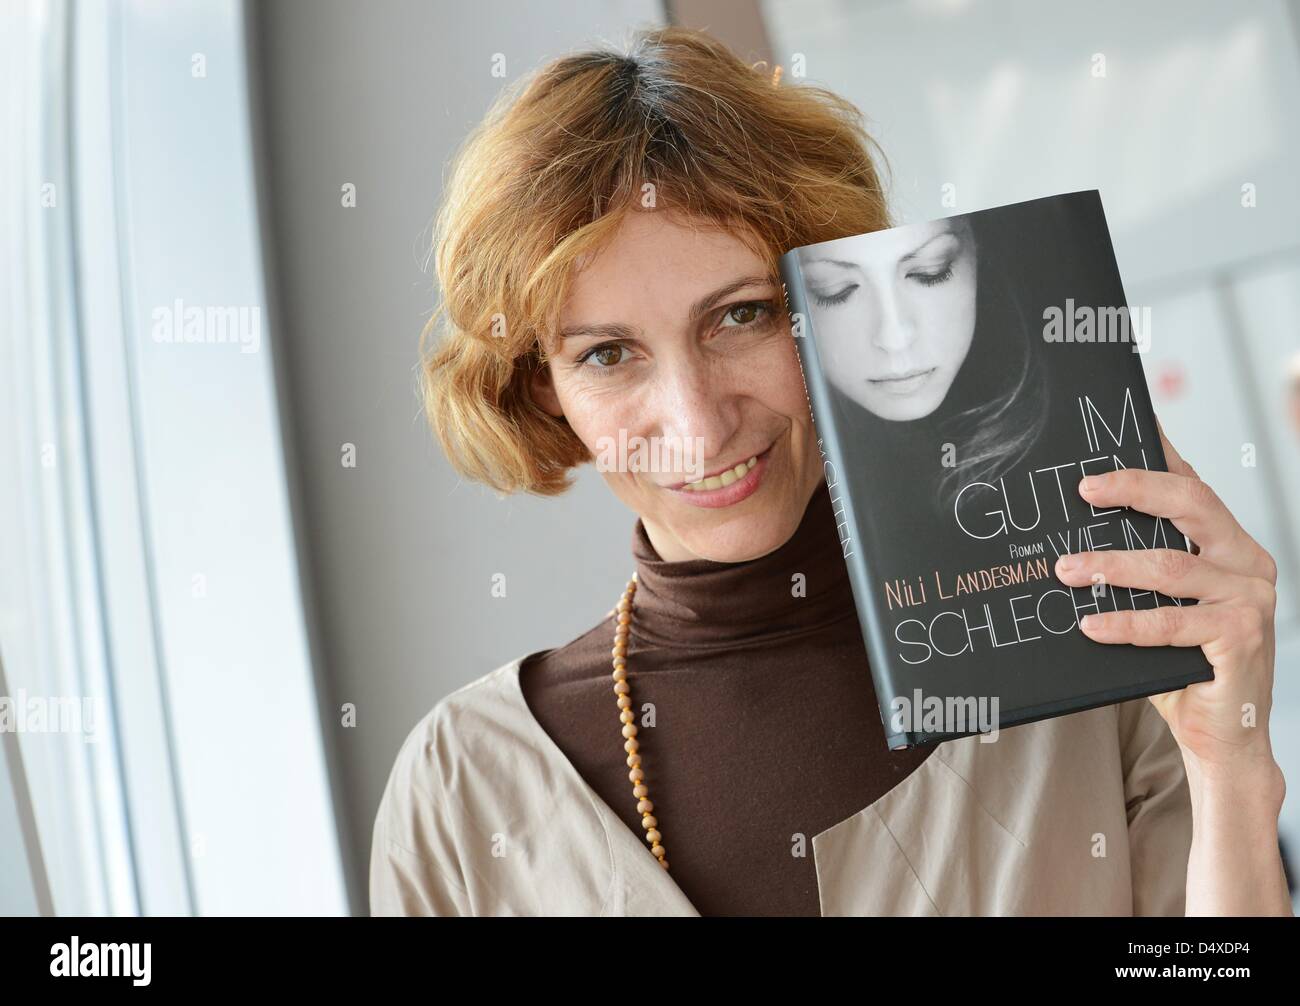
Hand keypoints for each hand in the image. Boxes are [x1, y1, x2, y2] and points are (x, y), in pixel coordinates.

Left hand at [1052, 418, 1280, 780]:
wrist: (1222, 738)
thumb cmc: (1181, 669)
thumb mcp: (1159, 608)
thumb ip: (1137, 574)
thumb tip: (1069, 542)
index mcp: (1231, 547)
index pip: (1193, 488)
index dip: (1160, 456)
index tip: (1128, 428)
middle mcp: (1248, 563)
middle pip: (1191, 504)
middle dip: (1133, 490)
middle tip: (1083, 490)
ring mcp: (1251, 598)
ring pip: (1171, 566)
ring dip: (1110, 566)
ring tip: (1065, 570)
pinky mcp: (1242, 636)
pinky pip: (1171, 622)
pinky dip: (1125, 622)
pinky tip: (1090, 623)